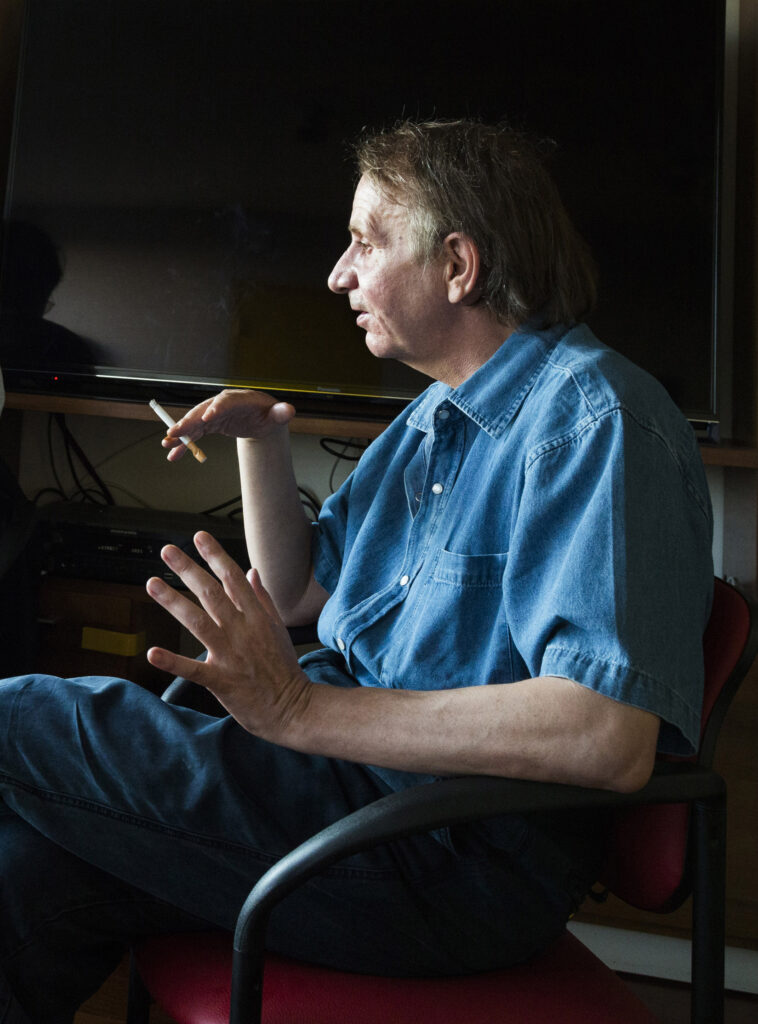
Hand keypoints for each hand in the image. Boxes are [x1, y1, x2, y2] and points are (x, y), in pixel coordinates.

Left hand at [145, 531, 311, 740]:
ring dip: (173, 602)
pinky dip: (172, 661)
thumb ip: (262, 599)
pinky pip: (193, 669)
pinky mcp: (221, 681)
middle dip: (188, 569)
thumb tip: (252, 572)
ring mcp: (231, 655)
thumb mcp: (278, 628)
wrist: (294, 708)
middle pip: (211, 593)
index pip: (233, 578)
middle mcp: (242, 630)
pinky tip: (152, 652)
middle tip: (167, 551)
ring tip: (152, 584)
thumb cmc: (284, 669)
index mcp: (256, 617)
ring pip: (198, 622)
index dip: (215, 556)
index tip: (199, 537)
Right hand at [162, 389, 295, 460]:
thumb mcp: (277, 415)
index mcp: (239, 399)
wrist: (262, 419)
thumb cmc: (269, 414)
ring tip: (167, 443)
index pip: (226, 402)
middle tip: (175, 432)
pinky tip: (174, 454)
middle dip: (188, 422)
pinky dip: (184, 444)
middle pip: (202, 411)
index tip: (207, 418)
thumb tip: (288, 411)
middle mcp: (222, 404)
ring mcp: (213, 414)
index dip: (216, 409)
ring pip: (194, 423)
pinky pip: (194, 434)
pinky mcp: (209, 424)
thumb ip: (281, 413)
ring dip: (180, 433)